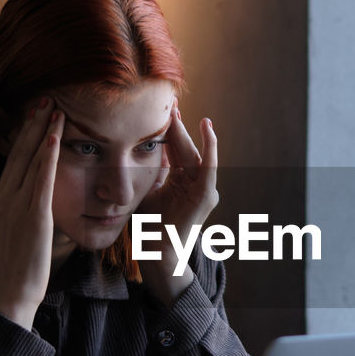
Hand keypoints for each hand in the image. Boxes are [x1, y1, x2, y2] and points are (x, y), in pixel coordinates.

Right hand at [0, 98, 64, 330]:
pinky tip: (55, 137)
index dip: (24, 133)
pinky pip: (41, 179)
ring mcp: (15, 204)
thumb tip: (35, 195)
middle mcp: (3, 196)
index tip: (35, 113)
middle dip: (32, 123)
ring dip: (43, 130)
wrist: (11, 293)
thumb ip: (22, 208)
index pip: (13, 158)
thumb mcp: (15, 230)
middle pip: (18, 151)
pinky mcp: (32, 215)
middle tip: (45, 97)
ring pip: (30, 159)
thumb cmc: (19, 266)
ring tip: (54, 107)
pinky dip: (47, 155)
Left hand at [140, 107, 217, 304]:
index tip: (162, 110)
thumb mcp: (147, 188)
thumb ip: (151, 169)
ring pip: (194, 154)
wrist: (156, 251)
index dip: (169, 131)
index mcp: (182, 181)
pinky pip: (209, 166)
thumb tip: (143, 144)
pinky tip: (207, 127)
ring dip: (187, 131)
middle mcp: (195, 183)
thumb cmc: (148, 225)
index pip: (176, 150)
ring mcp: (203, 189)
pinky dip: (210, 147)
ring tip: (178, 111)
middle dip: (177, 126)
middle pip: (185, 149)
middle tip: (169, 103)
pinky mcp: (206, 195)